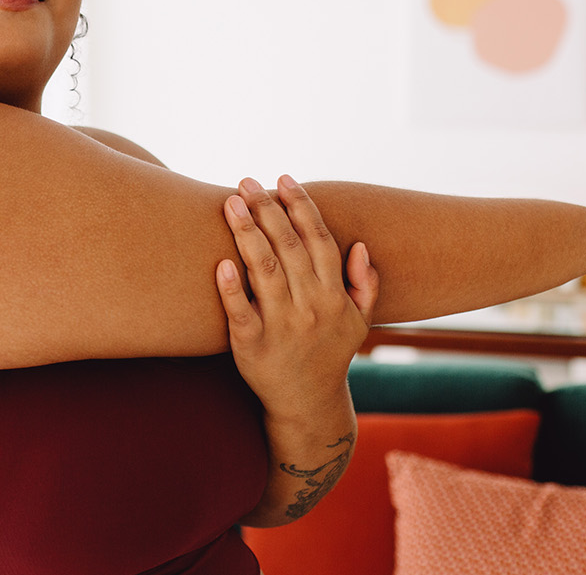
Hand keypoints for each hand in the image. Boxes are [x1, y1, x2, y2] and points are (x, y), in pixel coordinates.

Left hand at [215, 175, 378, 420]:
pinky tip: (221, 263)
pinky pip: (240, 312)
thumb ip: (364, 284)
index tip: (284, 179)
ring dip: (247, 233)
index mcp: (333, 296)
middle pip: (288, 248)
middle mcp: (310, 308)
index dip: (302, 207)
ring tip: (230, 204)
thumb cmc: (329, 354)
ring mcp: (281, 327)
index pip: (319, 240)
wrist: (308, 405)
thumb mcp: (358, 323)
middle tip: (246, 182)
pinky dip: (231, 288)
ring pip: (263, 270)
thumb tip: (359, 246)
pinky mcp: (251, 347)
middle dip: (267, 210)